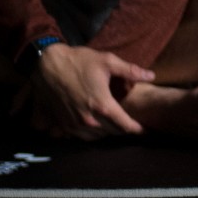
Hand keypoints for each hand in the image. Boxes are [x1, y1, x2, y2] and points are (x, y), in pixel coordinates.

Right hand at [26, 43, 153, 138]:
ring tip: (113, 124)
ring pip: (97, 137)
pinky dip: (91, 133)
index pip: (125, 126)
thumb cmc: (78, 61)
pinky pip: (81, 136)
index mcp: (102, 105)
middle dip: (123, 129)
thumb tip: (152, 76)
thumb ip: (130, 70)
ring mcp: (74, 125)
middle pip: (112, 133)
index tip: (146, 130)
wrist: (46, 65)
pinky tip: (95, 124)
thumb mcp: (107, 61)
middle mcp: (89, 120)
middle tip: (131, 124)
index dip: (138, 129)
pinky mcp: (63, 125)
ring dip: (107, 132)